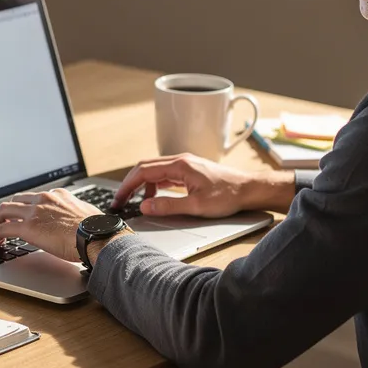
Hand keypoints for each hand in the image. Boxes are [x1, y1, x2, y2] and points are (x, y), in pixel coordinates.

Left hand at [0, 188, 101, 261]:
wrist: (97, 237)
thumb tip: (80, 221)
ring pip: (4, 210)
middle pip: (16, 200)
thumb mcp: (87, 214)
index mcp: (59, 195)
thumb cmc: (97, 230)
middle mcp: (44, 199)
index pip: (35, 197)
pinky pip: (3, 229)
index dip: (26, 207)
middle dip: (7, 212)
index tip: (23, 215)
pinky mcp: (28, 227)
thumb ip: (77, 214)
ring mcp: (34, 211)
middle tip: (3, 223)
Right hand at [113, 153, 295, 217]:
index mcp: (179, 165)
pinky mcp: (189, 171)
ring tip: (135, 201)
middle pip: (145, 168)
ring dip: (141, 185)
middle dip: (130, 184)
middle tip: (120, 201)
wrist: (249, 189)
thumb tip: (145, 206)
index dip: (127, 186)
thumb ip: (168, 206)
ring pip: (153, 170)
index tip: (119, 199)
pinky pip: (164, 174)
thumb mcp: (196, 206)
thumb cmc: (227, 196)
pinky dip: (153, 185)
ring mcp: (184, 165)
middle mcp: (180, 161)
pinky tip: (155, 197)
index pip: (143, 171)